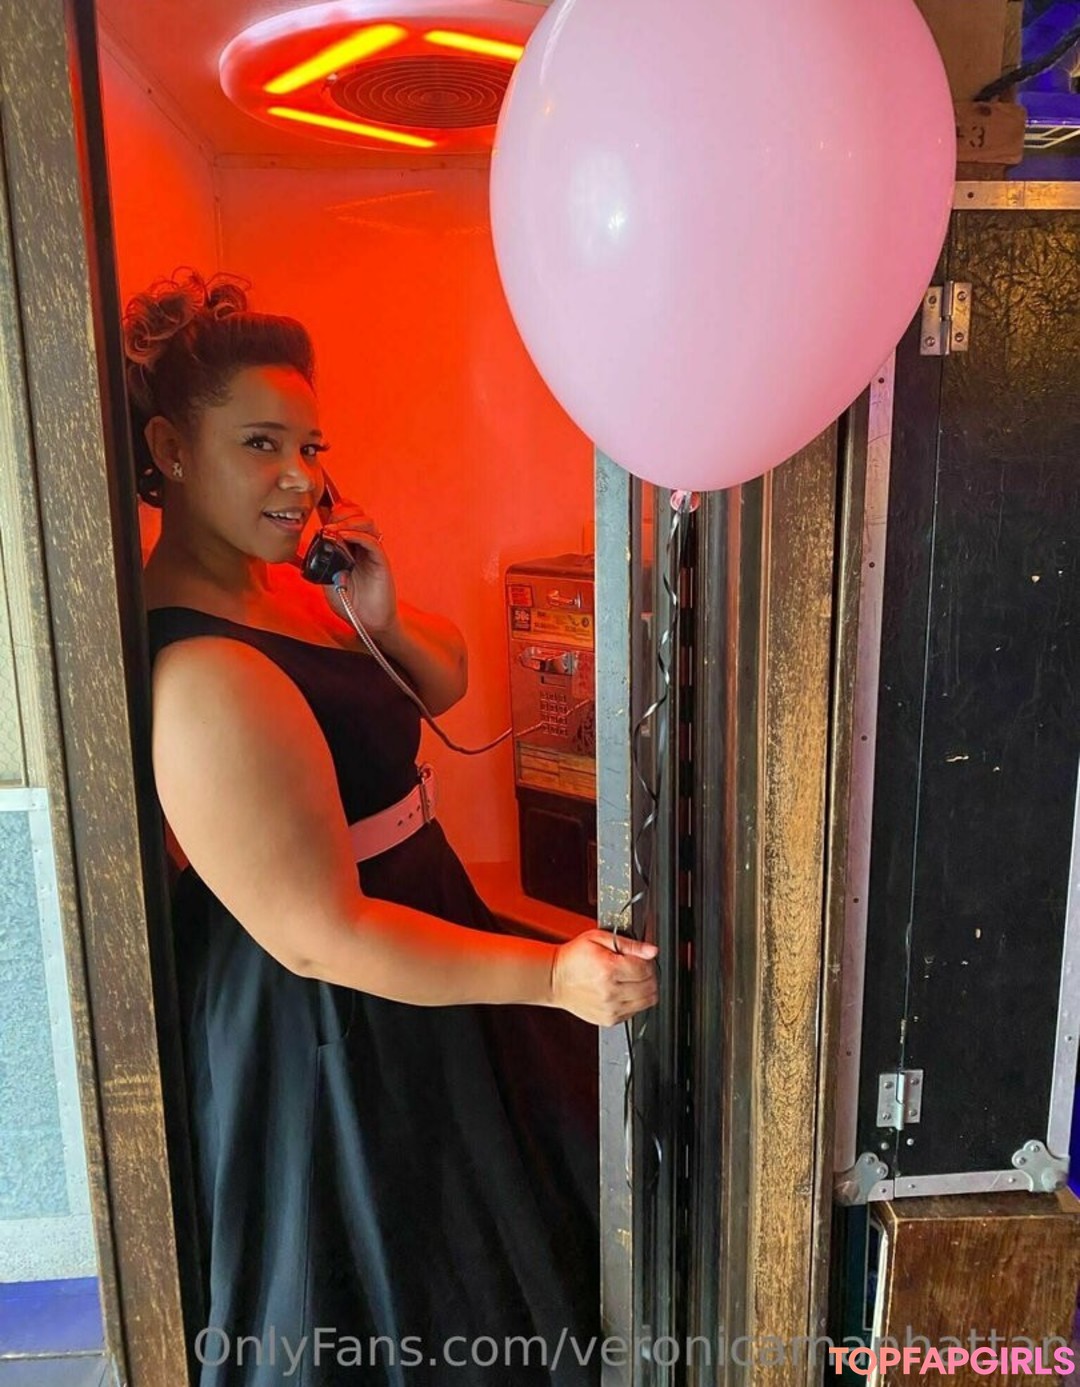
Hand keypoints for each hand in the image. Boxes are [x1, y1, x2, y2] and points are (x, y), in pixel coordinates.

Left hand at [319, 500, 398, 634]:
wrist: (366, 623)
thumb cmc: (349, 601)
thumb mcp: (327, 578)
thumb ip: (323, 560)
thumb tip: (314, 541)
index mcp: (351, 546)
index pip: (348, 517)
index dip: (337, 508)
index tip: (323, 509)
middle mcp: (364, 545)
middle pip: (358, 514)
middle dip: (341, 512)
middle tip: (328, 521)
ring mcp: (373, 552)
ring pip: (367, 523)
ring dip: (348, 521)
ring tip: (333, 529)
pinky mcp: (381, 561)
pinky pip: (371, 541)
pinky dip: (357, 535)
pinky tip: (344, 537)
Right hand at [550, 929, 658, 1025]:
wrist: (554, 980)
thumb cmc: (573, 958)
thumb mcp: (599, 939)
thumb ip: (629, 944)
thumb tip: (651, 951)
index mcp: (608, 969)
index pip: (646, 969)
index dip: (647, 960)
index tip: (640, 957)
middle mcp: (610, 992)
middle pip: (650, 987)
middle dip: (648, 975)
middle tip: (636, 968)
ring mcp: (610, 1009)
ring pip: (647, 1001)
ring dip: (644, 989)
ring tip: (630, 980)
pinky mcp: (609, 1019)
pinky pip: (635, 1012)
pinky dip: (634, 1001)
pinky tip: (622, 991)